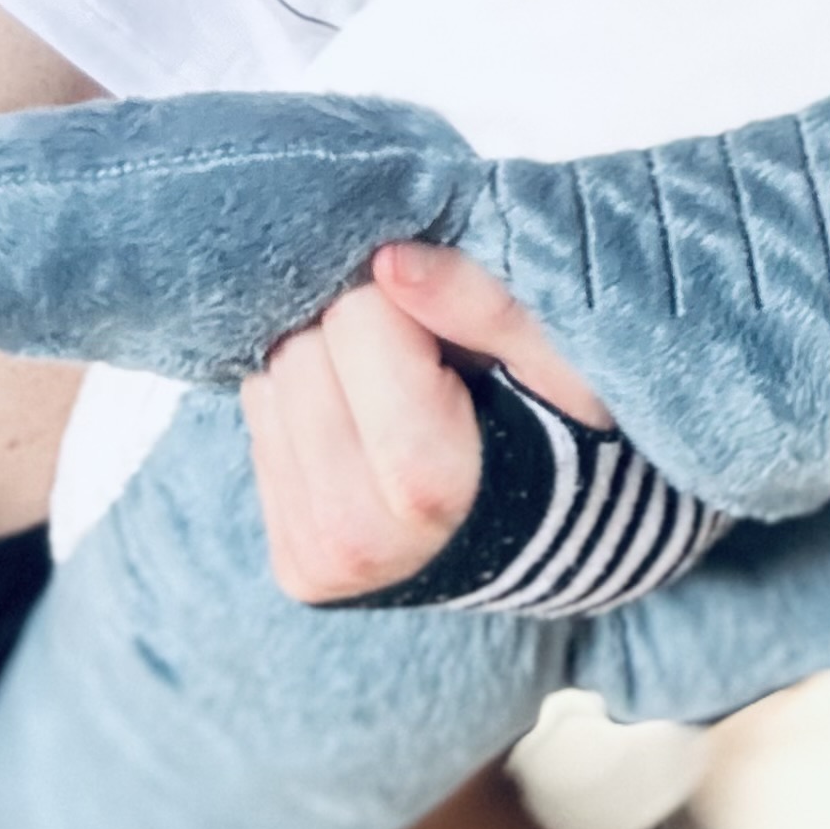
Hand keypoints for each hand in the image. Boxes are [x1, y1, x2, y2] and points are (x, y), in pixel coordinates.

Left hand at [240, 244, 613, 605]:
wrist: (563, 546)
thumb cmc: (570, 438)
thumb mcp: (563, 365)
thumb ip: (484, 306)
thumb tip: (389, 261)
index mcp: (423, 485)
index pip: (356, 317)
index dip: (406, 305)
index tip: (449, 338)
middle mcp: (353, 537)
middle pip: (298, 352)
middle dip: (355, 336)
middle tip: (421, 367)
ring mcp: (316, 560)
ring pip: (266, 388)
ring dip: (323, 373)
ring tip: (395, 402)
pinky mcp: (296, 567)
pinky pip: (259, 437)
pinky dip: (307, 416)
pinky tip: (368, 435)